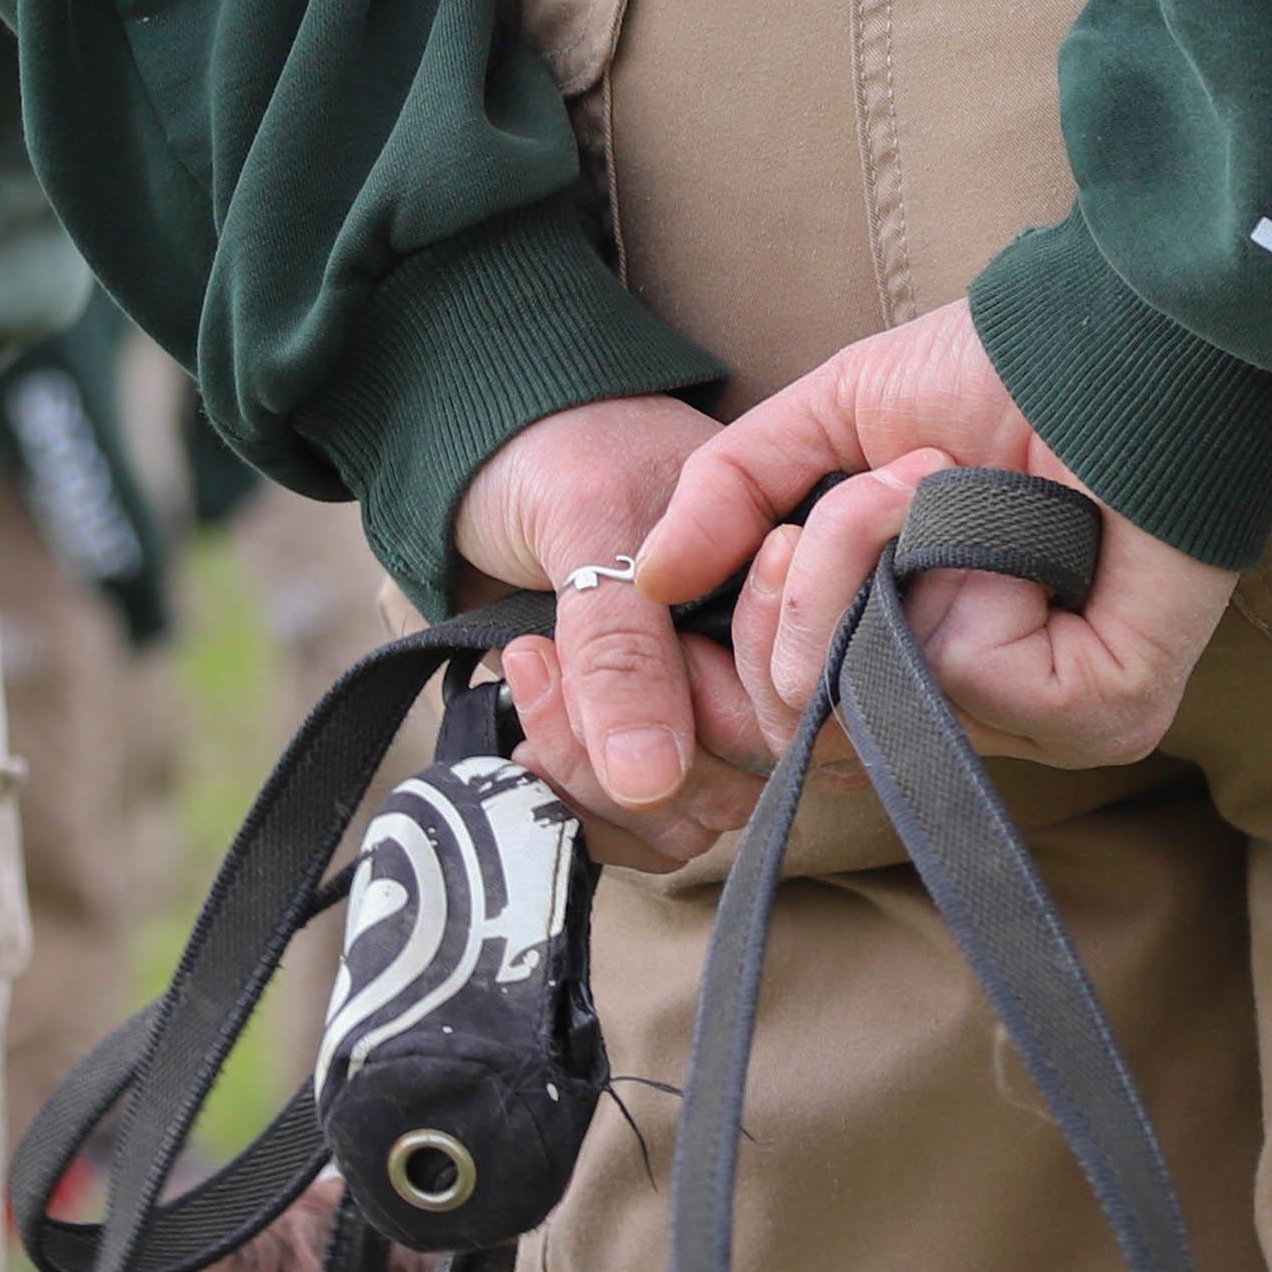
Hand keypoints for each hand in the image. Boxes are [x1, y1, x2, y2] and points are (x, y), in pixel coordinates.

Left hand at [453, 394, 773, 873]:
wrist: (484, 445)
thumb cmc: (557, 457)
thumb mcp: (590, 528)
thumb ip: (623, 651)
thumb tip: (649, 782)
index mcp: (786, 595)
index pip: (785, 718)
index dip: (707, 713)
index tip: (600, 637)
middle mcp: (758, 665)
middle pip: (736, 783)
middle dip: (627, 744)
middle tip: (545, 651)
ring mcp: (700, 711)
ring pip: (682, 818)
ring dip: (588, 776)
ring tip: (527, 672)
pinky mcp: (636, 745)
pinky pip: (635, 827)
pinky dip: (572, 803)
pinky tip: (521, 743)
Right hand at [633, 300, 1242, 776]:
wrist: (1122, 336)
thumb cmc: (1003, 368)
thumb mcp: (834, 417)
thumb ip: (731, 491)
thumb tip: (642, 579)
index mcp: (911, 646)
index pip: (782, 710)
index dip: (743, 640)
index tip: (764, 545)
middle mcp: (973, 702)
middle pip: (803, 723)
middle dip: (794, 596)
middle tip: (868, 493)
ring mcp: (1040, 720)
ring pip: (868, 698)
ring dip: (870, 561)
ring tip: (939, 482)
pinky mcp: (1102, 710)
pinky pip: (958, 682)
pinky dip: (953, 584)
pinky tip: (1008, 530)